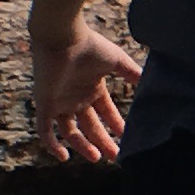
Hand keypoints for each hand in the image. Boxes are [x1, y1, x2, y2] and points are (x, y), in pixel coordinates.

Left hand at [31, 16, 140, 162]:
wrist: (62, 36)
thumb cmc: (89, 45)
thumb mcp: (117, 60)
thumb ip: (132, 72)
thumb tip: (149, 81)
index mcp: (92, 88)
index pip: (105, 113)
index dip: (115, 125)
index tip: (126, 137)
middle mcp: (76, 97)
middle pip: (89, 126)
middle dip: (102, 141)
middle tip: (115, 156)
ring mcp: (59, 102)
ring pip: (69, 132)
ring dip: (82, 146)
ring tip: (97, 157)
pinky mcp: (44, 104)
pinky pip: (45, 131)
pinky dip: (52, 146)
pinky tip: (65, 157)